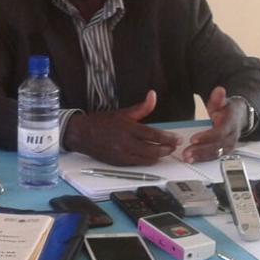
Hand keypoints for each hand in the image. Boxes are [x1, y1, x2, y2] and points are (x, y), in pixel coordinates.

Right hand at [64, 90, 180, 165]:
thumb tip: (153, 95)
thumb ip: (142, 107)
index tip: (176, 139)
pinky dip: (147, 161)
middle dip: (166, 149)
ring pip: (147, 159)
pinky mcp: (118, 163)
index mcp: (128, 128)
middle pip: (153, 150)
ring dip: (158, 156)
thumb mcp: (123, 113)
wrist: (82, 134)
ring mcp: (122, 154)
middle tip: (173, 146)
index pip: (153, 135)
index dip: (168, 138)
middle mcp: (125, 143)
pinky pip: (137, 164)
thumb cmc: (102, 122)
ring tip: (165, 151)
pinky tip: (151, 157)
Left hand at [182, 87, 246, 162]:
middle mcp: (232, 136)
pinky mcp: (225, 151)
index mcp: (231, 123)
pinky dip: (203, 159)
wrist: (239, 118)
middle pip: (217, 146)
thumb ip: (218, 98)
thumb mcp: (222, 101)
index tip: (193, 139)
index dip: (207, 137)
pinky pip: (214, 157)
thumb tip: (219, 90)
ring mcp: (229, 145)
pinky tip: (192, 160)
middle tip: (186, 152)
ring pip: (216, 154)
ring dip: (200, 157)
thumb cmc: (227, 110)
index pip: (220, 132)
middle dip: (201, 150)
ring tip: (187, 158)